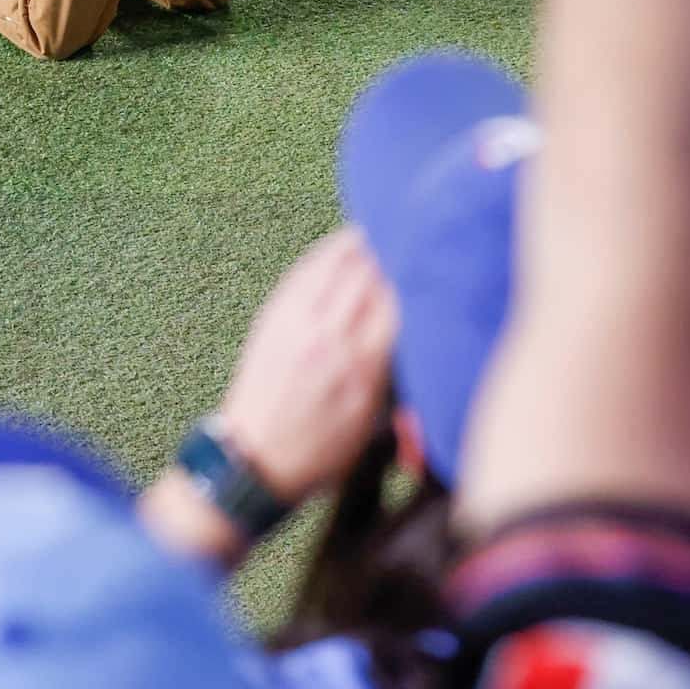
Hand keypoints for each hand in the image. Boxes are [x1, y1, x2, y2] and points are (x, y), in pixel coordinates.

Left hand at [213, 228, 398, 502]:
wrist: (254, 461)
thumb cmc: (320, 451)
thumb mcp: (371, 422)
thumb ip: (392, 372)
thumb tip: (413, 328)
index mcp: (363, 371)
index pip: (400, 306)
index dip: (419, 279)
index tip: (435, 262)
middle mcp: (333, 341)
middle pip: (372, 278)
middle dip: (396, 254)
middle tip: (416, 235)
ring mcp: (299, 325)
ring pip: (338, 267)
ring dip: (364, 244)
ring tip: (385, 227)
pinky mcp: (274, 318)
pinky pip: (305, 272)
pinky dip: (328, 253)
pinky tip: (344, 242)